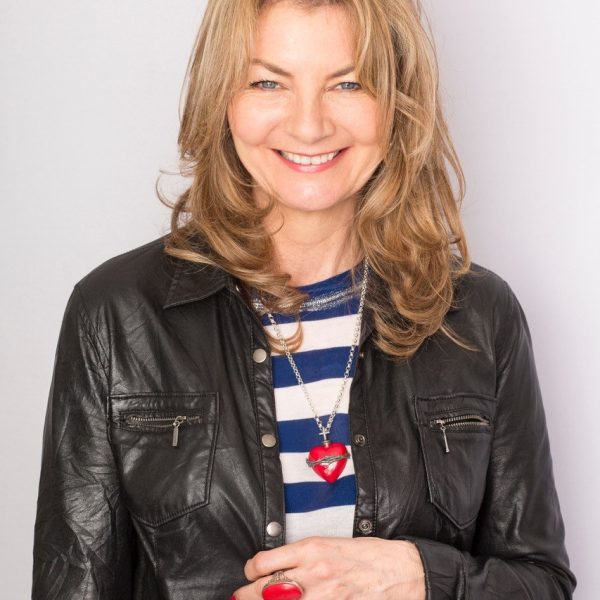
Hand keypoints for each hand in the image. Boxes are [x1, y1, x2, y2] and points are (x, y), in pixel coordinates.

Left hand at [230, 536, 425, 599]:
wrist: (401, 570)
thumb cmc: (367, 555)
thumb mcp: (331, 544)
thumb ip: (304, 556)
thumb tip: (279, 567)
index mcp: (312, 549)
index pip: (265, 562)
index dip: (250, 570)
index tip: (250, 574)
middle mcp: (314, 572)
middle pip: (265, 589)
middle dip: (248, 596)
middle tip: (241, 597)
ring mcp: (324, 595)